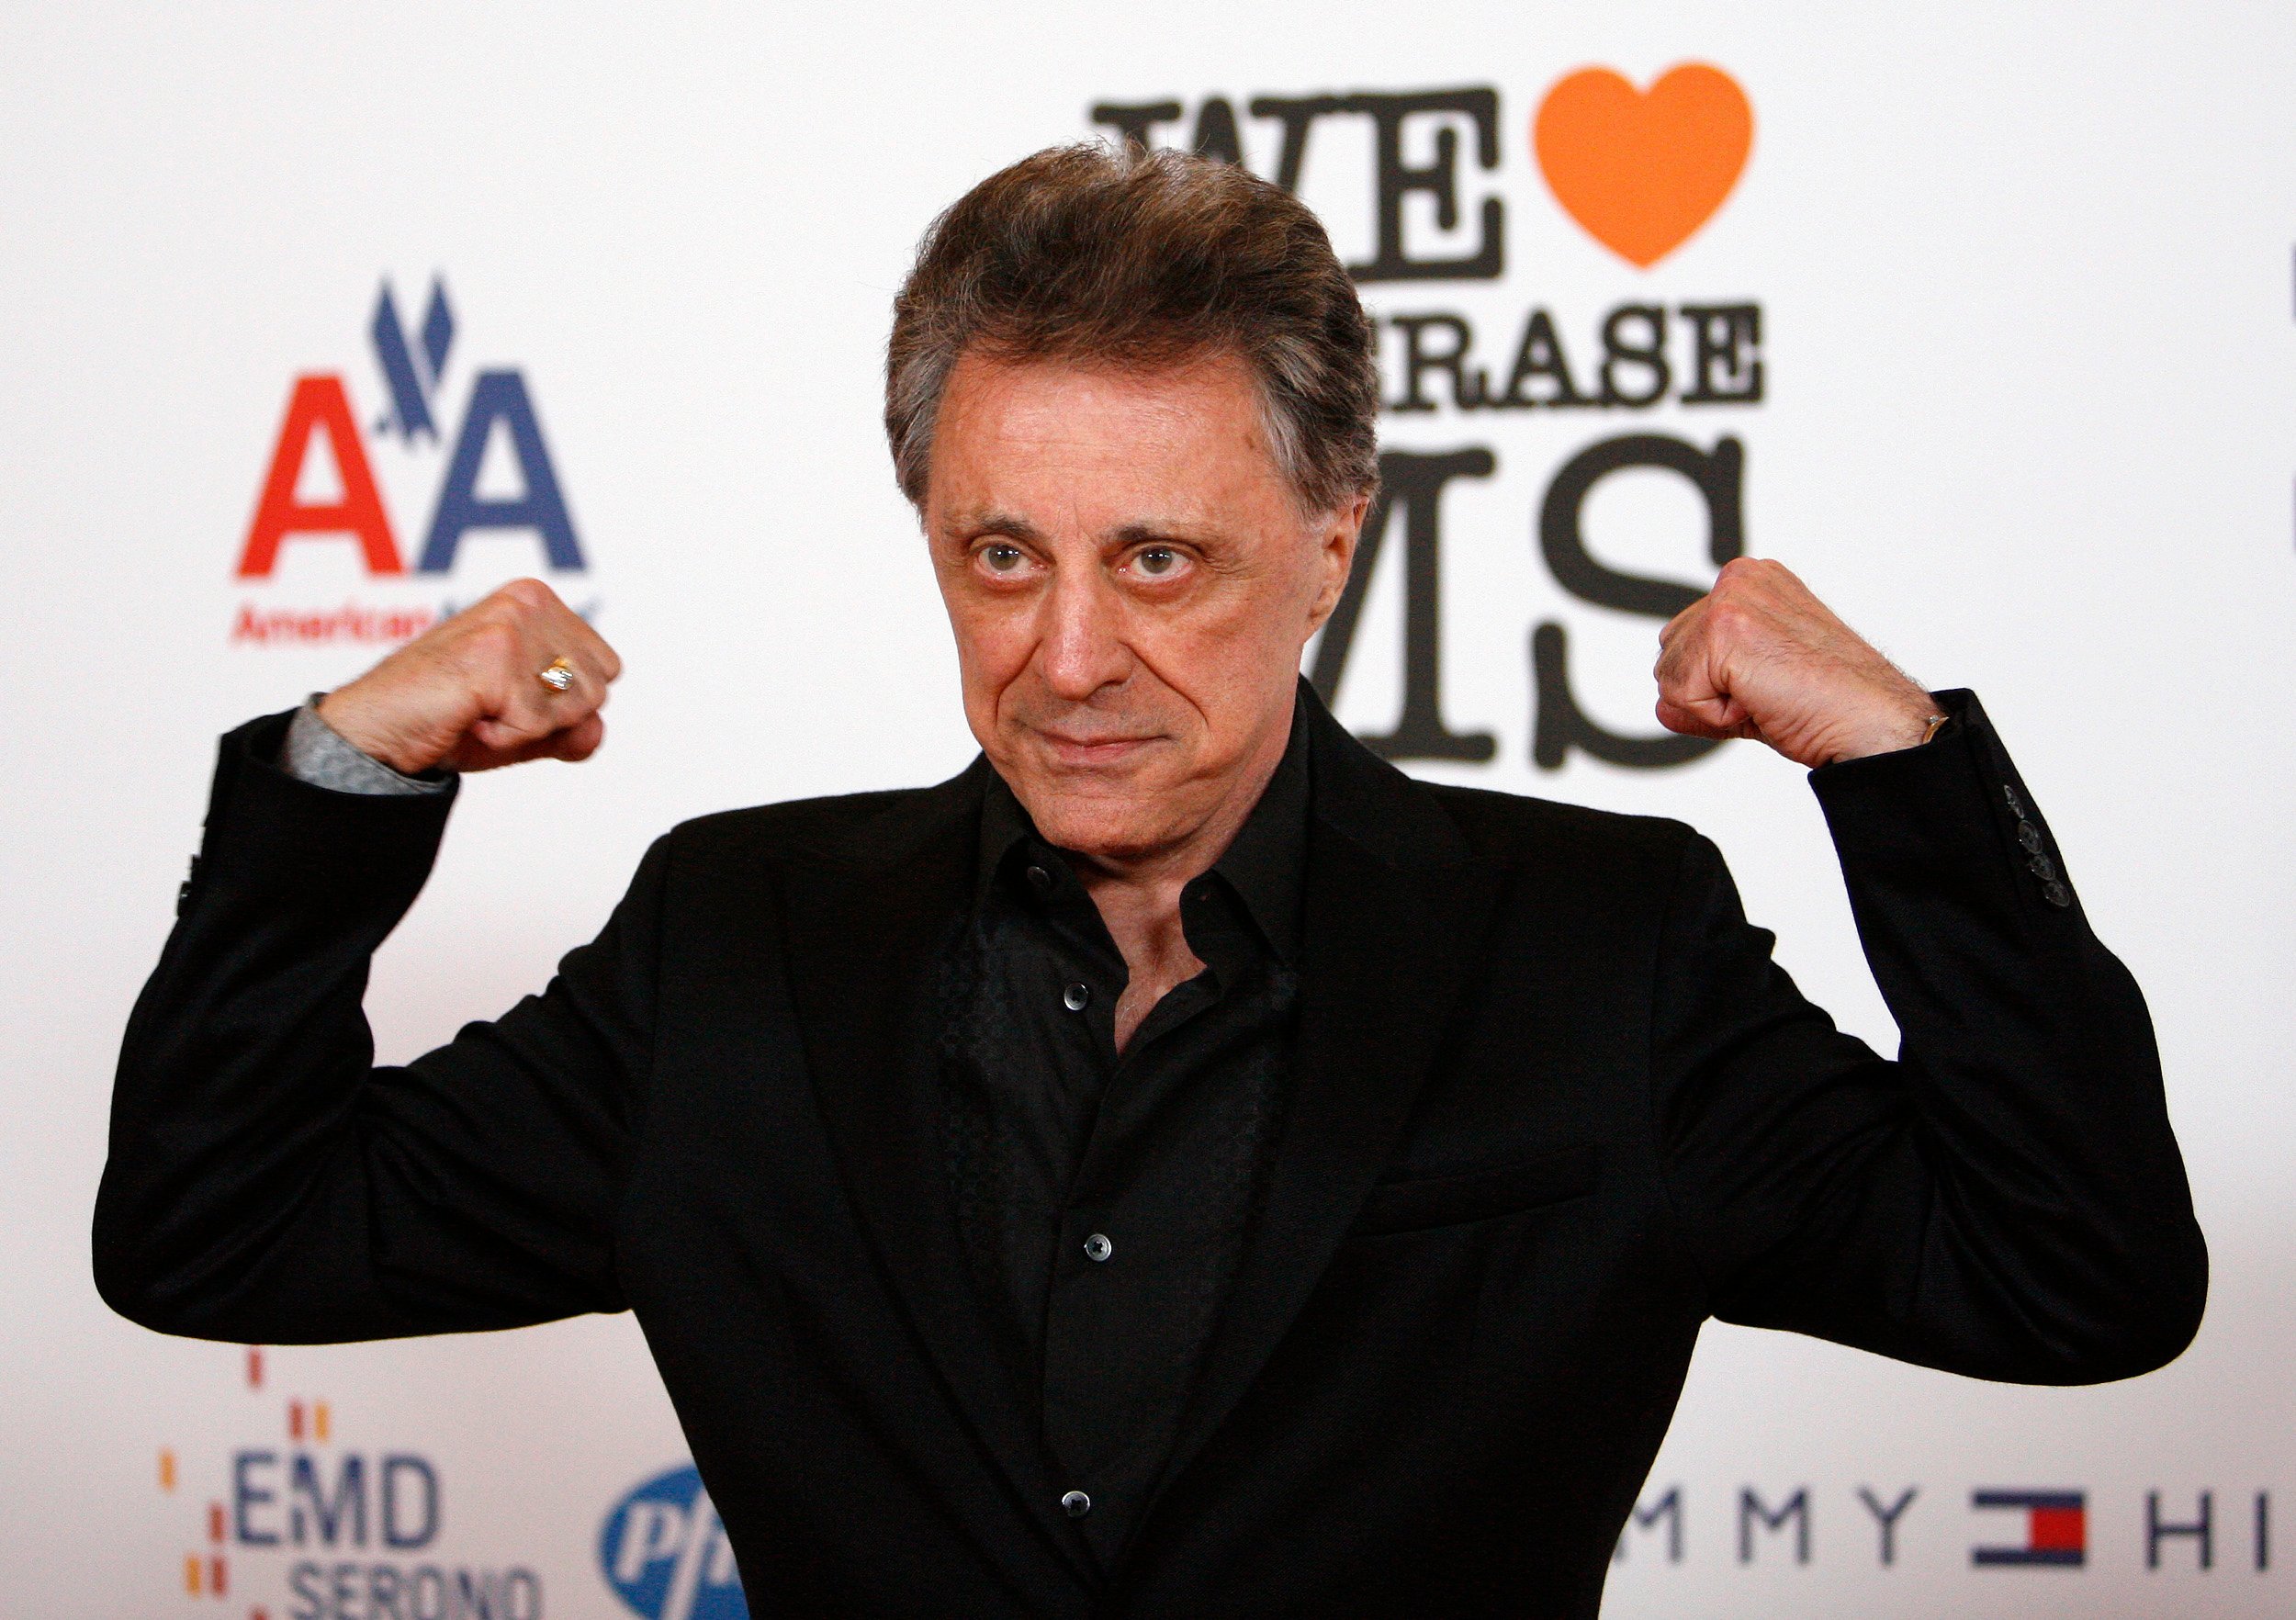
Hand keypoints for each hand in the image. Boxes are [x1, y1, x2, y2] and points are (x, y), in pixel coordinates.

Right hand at [317, 579, 622, 774]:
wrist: (376, 731)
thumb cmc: (445, 718)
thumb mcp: (526, 724)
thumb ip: (573, 727)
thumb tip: (595, 729)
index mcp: (538, 601)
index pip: (606, 668)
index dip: (564, 703)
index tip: (510, 695)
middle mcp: (528, 601)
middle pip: (597, 689)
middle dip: (550, 716)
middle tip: (492, 706)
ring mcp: (512, 625)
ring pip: (576, 708)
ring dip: (526, 727)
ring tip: (479, 709)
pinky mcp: (494, 656)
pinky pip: (537, 726)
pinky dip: (503, 740)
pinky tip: (467, 718)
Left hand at [1654, 558, 1937, 768]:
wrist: (1873, 721)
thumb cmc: (1832, 704)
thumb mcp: (1753, 690)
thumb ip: (1700, 689)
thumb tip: (1662, 703)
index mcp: (1749, 583)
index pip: (1684, 647)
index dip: (1718, 687)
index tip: (1772, 685)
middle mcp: (1739, 579)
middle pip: (1668, 659)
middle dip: (1709, 694)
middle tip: (1772, 693)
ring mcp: (1731, 599)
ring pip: (1670, 678)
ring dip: (1714, 706)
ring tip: (1772, 695)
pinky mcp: (1724, 627)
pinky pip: (1679, 697)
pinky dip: (1717, 717)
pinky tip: (1765, 701)